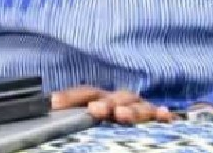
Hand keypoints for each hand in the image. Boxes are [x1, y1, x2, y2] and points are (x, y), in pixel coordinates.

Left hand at [50, 86, 175, 124]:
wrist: (139, 121)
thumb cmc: (109, 121)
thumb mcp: (91, 117)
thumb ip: (75, 116)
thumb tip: (49, 108)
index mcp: (100, 100)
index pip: (86, 92)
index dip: (70, 96)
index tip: (54, 103)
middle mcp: (119, 101)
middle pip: (113, 98)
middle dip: (105, 102)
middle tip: (94, 109)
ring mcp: (139, 108)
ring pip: (136, 105)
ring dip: (130, 109)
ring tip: (122, 115)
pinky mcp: (157, 118)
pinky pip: (161, 115)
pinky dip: (162, 114)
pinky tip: (163, 115)